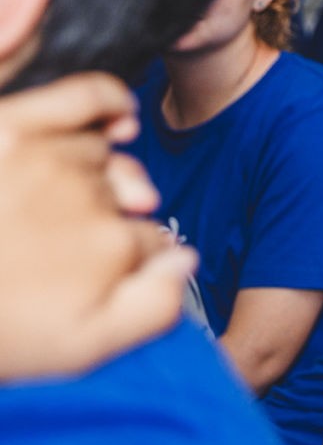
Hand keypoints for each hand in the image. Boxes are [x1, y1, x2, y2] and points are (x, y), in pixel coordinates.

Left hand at [0, 73, 196, 379]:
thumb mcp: (82, 348)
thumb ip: (152, 309)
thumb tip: (184, 260)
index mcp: (111, 247)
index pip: (152, 241)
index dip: (136, 261)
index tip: (112, 279)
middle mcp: (89, 197)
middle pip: (128, 199)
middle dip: (116, 219)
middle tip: (73, 251)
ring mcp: (50, 158)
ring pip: (103, 156)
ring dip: (103, 175)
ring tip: (73, 205)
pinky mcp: (14, 128)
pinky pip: (86, 96)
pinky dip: (109, 102)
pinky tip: (119, 119)